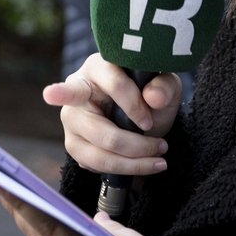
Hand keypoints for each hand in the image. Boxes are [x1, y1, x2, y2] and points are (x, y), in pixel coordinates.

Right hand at [44, 53, 180, 176]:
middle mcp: (76, 91)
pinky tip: (141, 164)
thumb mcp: (164, 86)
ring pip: (98, 153)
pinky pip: (96, 165)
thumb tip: (153, 97)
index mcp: (97, 67)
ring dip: (132, 162)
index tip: (150, 122)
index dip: (135, 106)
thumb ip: (164, 87)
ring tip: (158, 161)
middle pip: (101, 130)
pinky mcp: (73, 144)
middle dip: (136, 145)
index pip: (113, 85)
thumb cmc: (148, 94)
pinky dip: (124, 169)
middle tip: (162, 147)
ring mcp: (71, 120)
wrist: (140, 116)